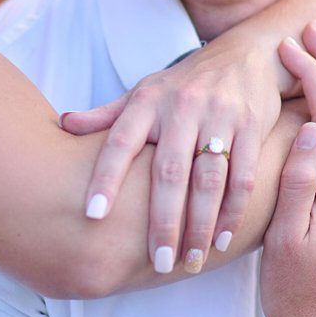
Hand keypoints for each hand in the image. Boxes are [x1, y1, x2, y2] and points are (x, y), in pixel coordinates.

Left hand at [61, 42, 282, 273]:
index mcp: (148, 101)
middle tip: (157, 262)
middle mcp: (182, 107)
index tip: (92, 215)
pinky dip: (232, 212)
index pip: (120, 141)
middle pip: (169, 172)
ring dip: (200, 225)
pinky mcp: (252, 126)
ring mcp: (219, 115)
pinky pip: (241, 176)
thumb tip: (63, 125)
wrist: (247, 53)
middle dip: (163, 221)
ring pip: (208, 180)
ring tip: (191, 261)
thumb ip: (108, 114)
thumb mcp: (145, 90)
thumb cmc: (186, 82)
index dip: (104, 178)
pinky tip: (222, 240)